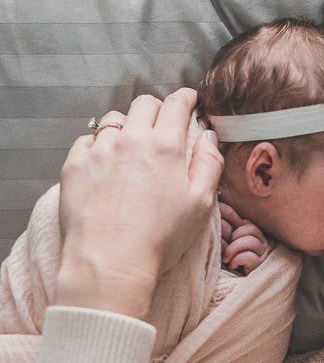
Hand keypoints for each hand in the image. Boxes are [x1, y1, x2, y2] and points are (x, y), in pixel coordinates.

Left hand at [56, 90, 223, 318]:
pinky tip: (105, 164)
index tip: (189, 101)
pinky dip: (98, 145)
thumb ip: (209, 164)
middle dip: (157, 108)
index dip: (186, 99)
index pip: (176, 104)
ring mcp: (98, 150)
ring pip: (113, 119)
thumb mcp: (200, 204)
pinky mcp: (74, 166)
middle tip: (162, 125)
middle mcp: (131, 139)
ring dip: (126, 126)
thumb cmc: (160, 239)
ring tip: (130, 146)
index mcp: (165, 146)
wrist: (109, 263)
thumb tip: (209, 136)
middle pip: (144, 104)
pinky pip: (86, 140)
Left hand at [219, 201, 272, 275]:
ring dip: (233, 250)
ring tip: (227, 260)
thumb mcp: (229, 244)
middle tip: (225, 251)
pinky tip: (233, 266)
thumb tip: (222, 212)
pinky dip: (237, 260)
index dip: (233, 225)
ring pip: (250, 241)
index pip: (248, 222)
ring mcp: (265, 255)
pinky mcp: (261, 267)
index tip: (225, 236)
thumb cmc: (228, 265)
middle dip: (233, 238)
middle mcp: (265, 244)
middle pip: (250, 229)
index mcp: (258, 236)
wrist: (231, 288)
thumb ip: (230, 231)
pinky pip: (248, 256)